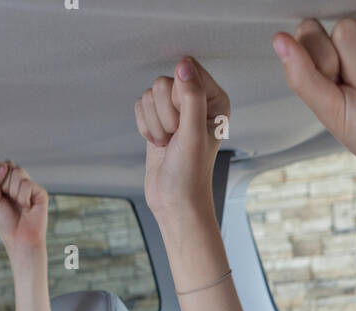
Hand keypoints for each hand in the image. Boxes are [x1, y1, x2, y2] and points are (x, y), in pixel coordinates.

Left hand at [0, 161, 47, 258]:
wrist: (19, 239)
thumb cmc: (6, 222)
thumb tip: (5, 165)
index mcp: (5, 181)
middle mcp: (18, 181)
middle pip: (8, 165)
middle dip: (4, 185)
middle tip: (9, 201)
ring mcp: (30, 185)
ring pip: (18, 172)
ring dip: (14, 192)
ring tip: (19, 205)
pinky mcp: (40, 192)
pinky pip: (27, 184)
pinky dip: (24, 198)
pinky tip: (28, 207)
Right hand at [135, 59, 229, 225]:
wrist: (175, 201)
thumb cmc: (190, 174)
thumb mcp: (193, 133)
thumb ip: (191, 97)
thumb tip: (183, 65)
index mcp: (215, 100)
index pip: (188, 71)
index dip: (179, 96)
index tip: (184, 122)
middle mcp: (196, 101)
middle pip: (164, 82)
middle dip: (165, 114)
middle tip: (176, 136)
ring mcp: (176, 110)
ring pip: (150, 94)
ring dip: (155, 124)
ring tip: (168, 143)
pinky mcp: (158, 119)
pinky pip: (140, 106)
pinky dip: (145, 127)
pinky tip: (158, 143)